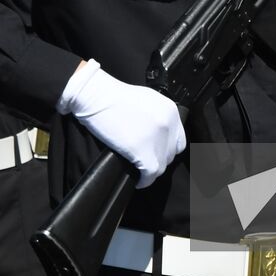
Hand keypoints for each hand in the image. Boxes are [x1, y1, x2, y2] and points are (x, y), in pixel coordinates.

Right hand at [57, 60, 185, 187]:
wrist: (96, 95)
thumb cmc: (114, 96)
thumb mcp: (146, 100)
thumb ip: (157, 116)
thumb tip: (157, 134)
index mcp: (170, 111)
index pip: (179, 139)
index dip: (167, 149)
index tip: (157, 153)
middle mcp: (168, 124)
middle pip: (170, 154)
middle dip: (158, 159)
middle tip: (145, 161)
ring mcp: (157, 138)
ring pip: (161, 166)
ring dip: (150, 171)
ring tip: (139, 171)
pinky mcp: (143, 151)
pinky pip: (150, 174)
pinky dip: (144, 180)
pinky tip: (137, 180)